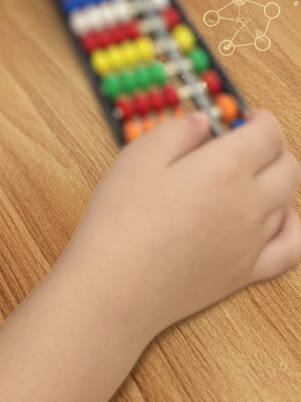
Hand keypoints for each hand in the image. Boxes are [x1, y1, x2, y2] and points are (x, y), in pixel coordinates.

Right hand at [56, 110, 300, 341]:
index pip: (268, 134)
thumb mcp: (139, 156)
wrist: (118, 285)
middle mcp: (250, 204)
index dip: (260, 119)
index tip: (248, 117)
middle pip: (288, 167)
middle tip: (248, 142)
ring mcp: (253, 241)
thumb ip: (177, 131)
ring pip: (288, 201)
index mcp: (225, 168)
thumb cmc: (122, 219)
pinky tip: (276, 217)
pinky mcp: (247, 272)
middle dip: (273, 147)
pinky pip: (291, 247)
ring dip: (275, 181)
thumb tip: (202, 124)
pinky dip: (291, 226)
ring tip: (247, 175)